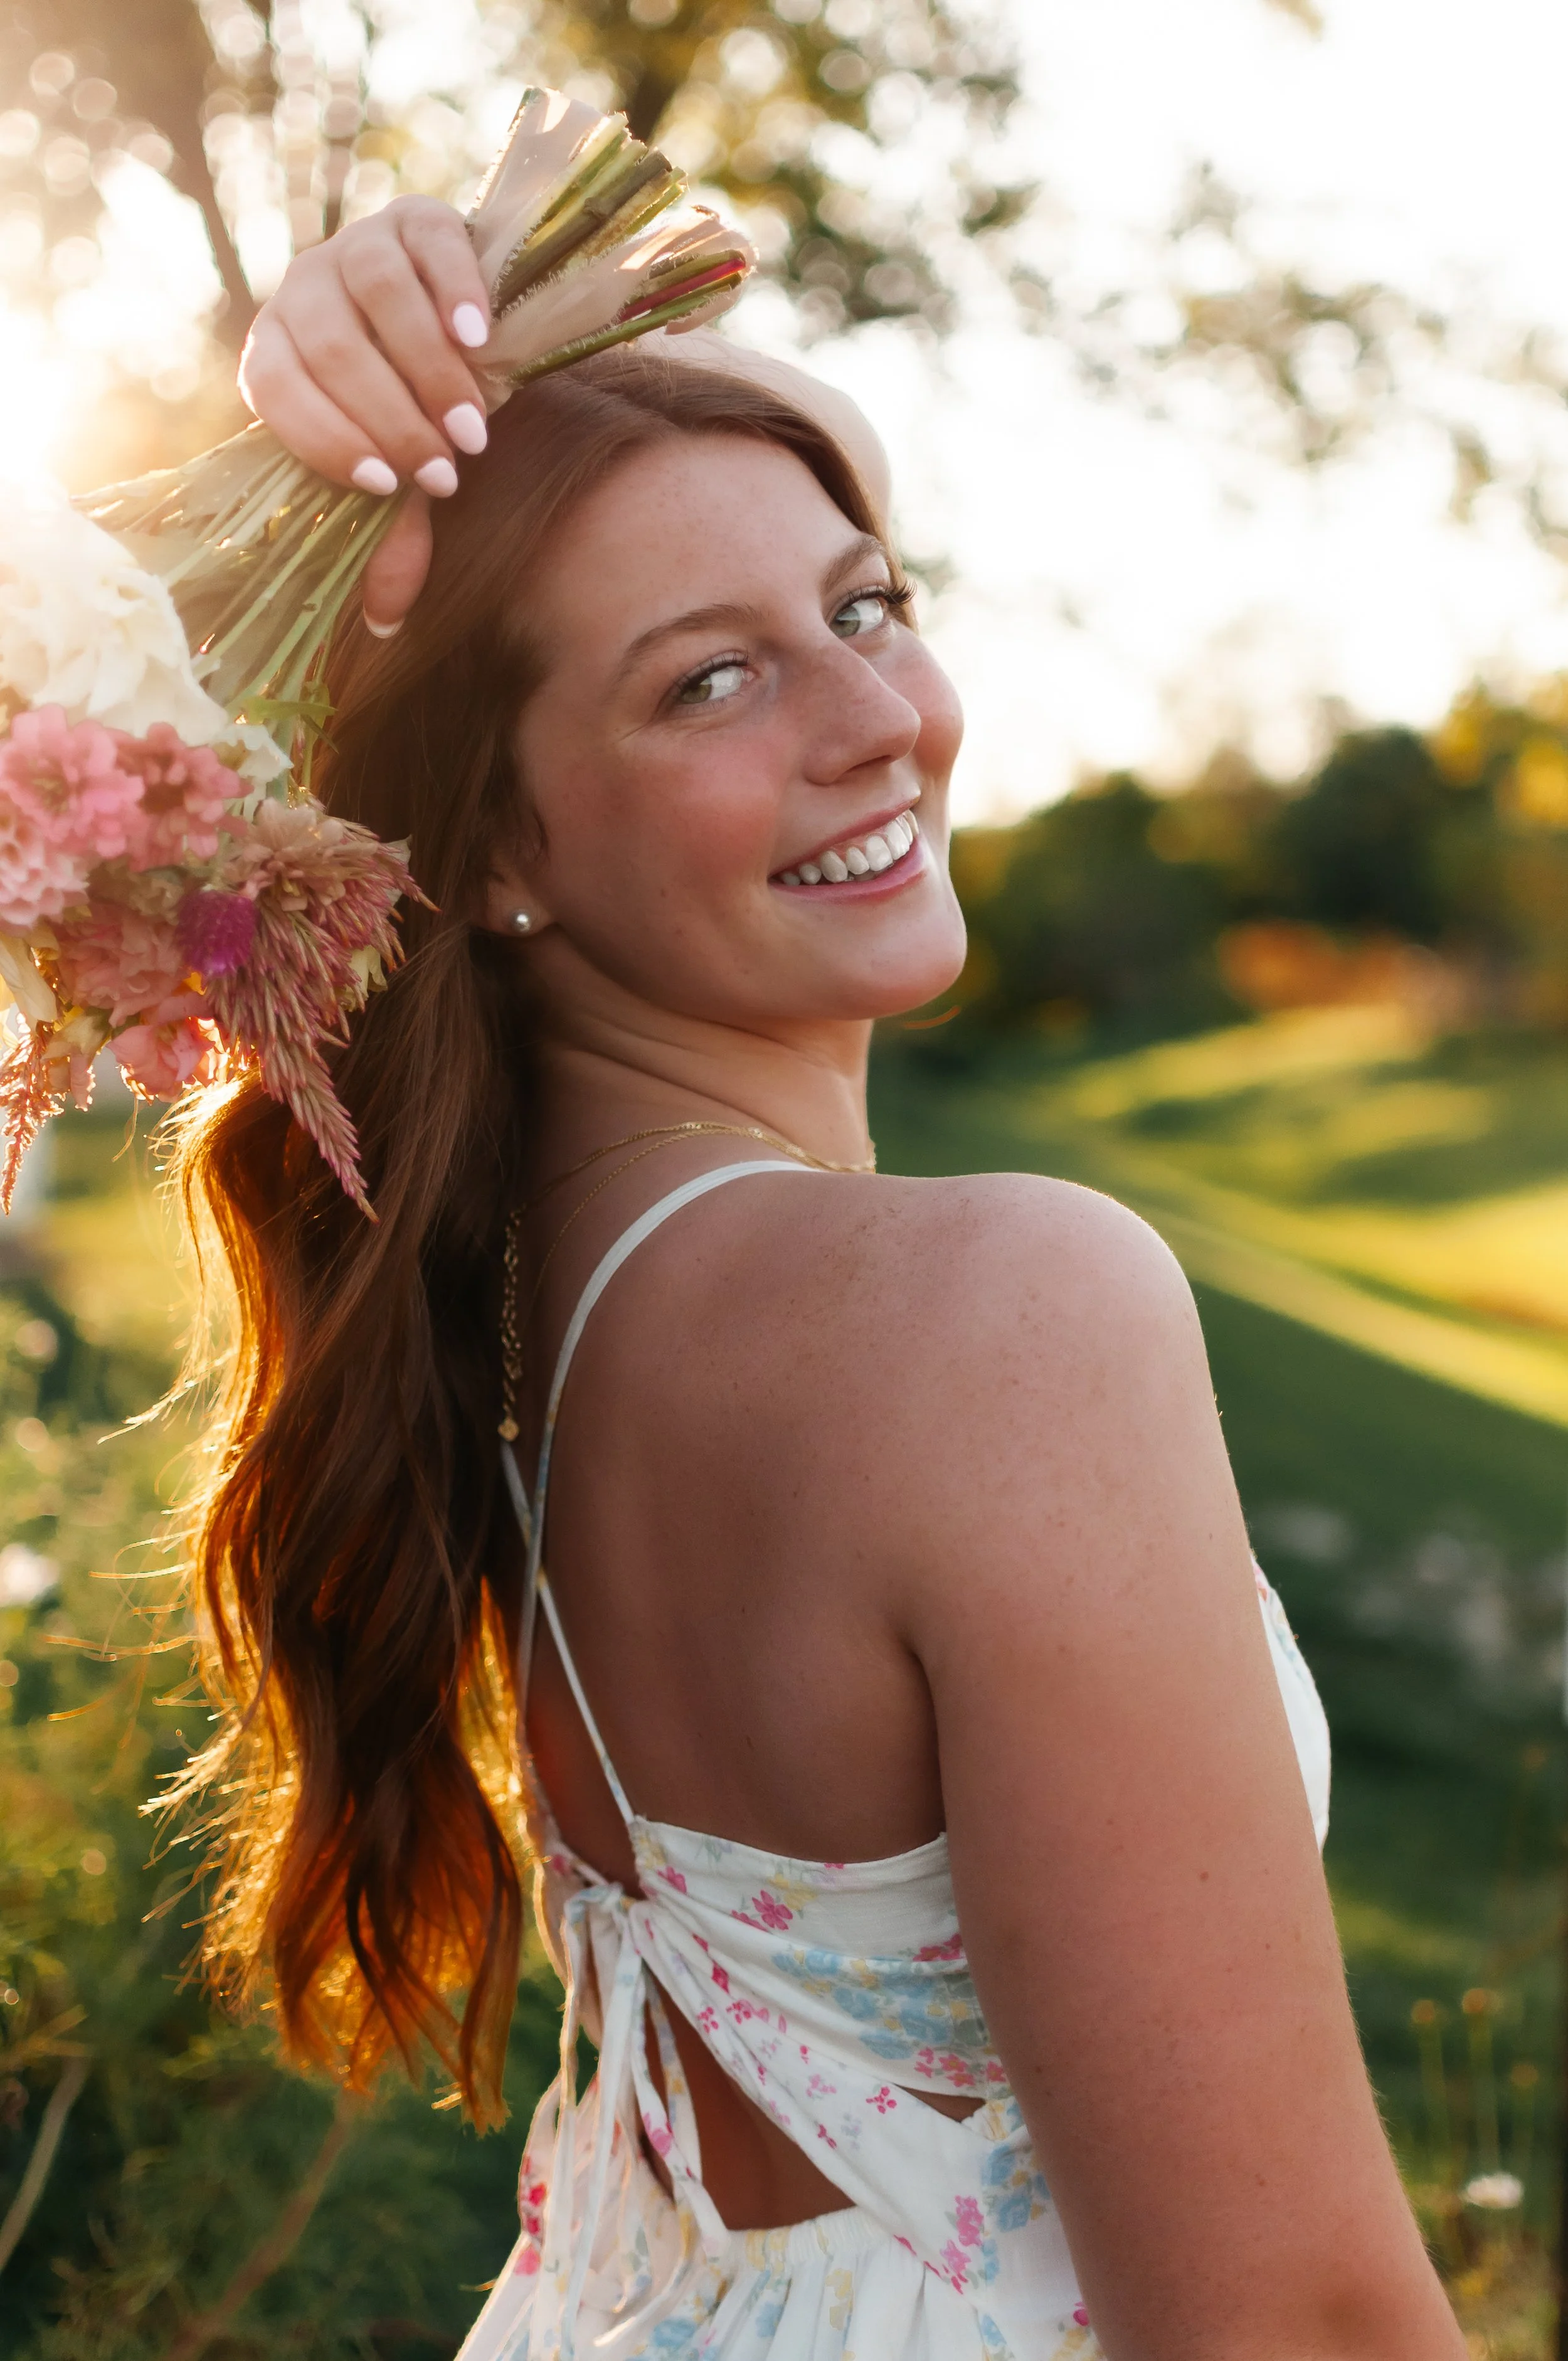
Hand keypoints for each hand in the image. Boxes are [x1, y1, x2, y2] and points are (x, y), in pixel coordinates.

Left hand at [240, 197, 492, 632]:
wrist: (463, 324)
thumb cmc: (418, 413)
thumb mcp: (402, 472)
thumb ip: (389, 534)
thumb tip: (383, 625)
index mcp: (276, 351)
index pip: (277, 387)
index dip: (327, 437)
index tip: (388, 485)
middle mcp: (303, 288)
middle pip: (331, 344)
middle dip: (392, 416)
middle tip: (449, 468)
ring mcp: (358, 243)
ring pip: (378, 293)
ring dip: (429, 368)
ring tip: (477, 423)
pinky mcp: (417, 216)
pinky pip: (429, 245)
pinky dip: (455, 293)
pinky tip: (483, 341)